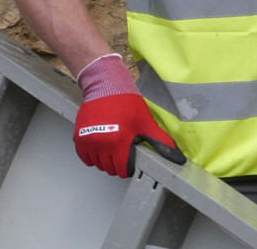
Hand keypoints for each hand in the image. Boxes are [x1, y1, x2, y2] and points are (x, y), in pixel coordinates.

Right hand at [73, 53, 183, 176]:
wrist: (106, 87)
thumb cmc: (126, 104)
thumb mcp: (146, 123)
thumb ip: (161, 143)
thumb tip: (178, 158)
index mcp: (119, 142)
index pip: (122, 169)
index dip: (128, 168)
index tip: (129, 162)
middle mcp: (101, 143)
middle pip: (108, 168)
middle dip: (116, 165)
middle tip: (120, 156)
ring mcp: (88, 140)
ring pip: (96, 164)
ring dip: (103, 162)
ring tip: (110, 152)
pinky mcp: (79, 136)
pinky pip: (84, 157)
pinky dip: (90, 157)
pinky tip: (99, 149)